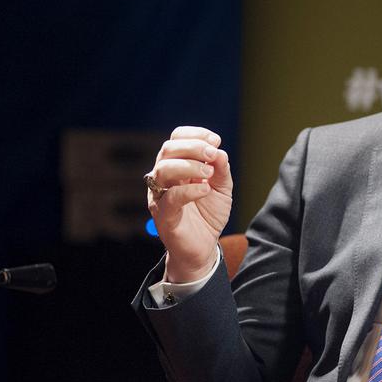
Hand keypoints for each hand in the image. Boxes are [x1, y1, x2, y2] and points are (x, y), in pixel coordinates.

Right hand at [146, 126, 232, 281]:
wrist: (204, 247)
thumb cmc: (208, 214)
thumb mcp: (221, 188)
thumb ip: (221, 169)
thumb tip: (219, 151)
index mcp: (176, 166)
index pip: (176, 139)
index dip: (194, 134)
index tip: (215, 140)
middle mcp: (164, 178)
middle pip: (167, 150)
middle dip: (192, 147)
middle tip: (212, 154)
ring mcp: (160, 196)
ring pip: (163, 170)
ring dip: (189, 165)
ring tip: (209, 174)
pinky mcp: (163, 216)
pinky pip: (170, 198)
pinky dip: (189, 190)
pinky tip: (205, 190)